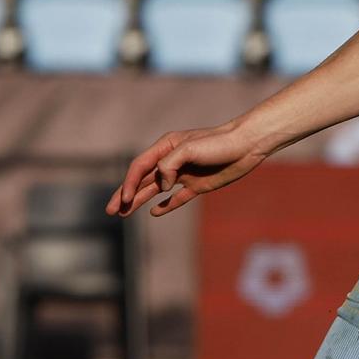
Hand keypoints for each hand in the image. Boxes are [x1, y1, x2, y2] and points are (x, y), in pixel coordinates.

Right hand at [107, 121, 269, 217]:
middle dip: (126, 195)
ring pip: (156, 190)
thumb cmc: (218, 143)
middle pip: (143, 180)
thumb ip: (169, 165)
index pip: (140, 167)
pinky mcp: (199, 185)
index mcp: (165, 147)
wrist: (247, 145)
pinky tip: (155, 212)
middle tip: (111, 211)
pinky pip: (177, 198)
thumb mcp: (189, 149)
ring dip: (140, 201)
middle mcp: (172, 161)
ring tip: (124, 214)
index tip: (125, 200)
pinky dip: (166, 205)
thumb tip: (162, 186)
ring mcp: (184, 174)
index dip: (129, 184)